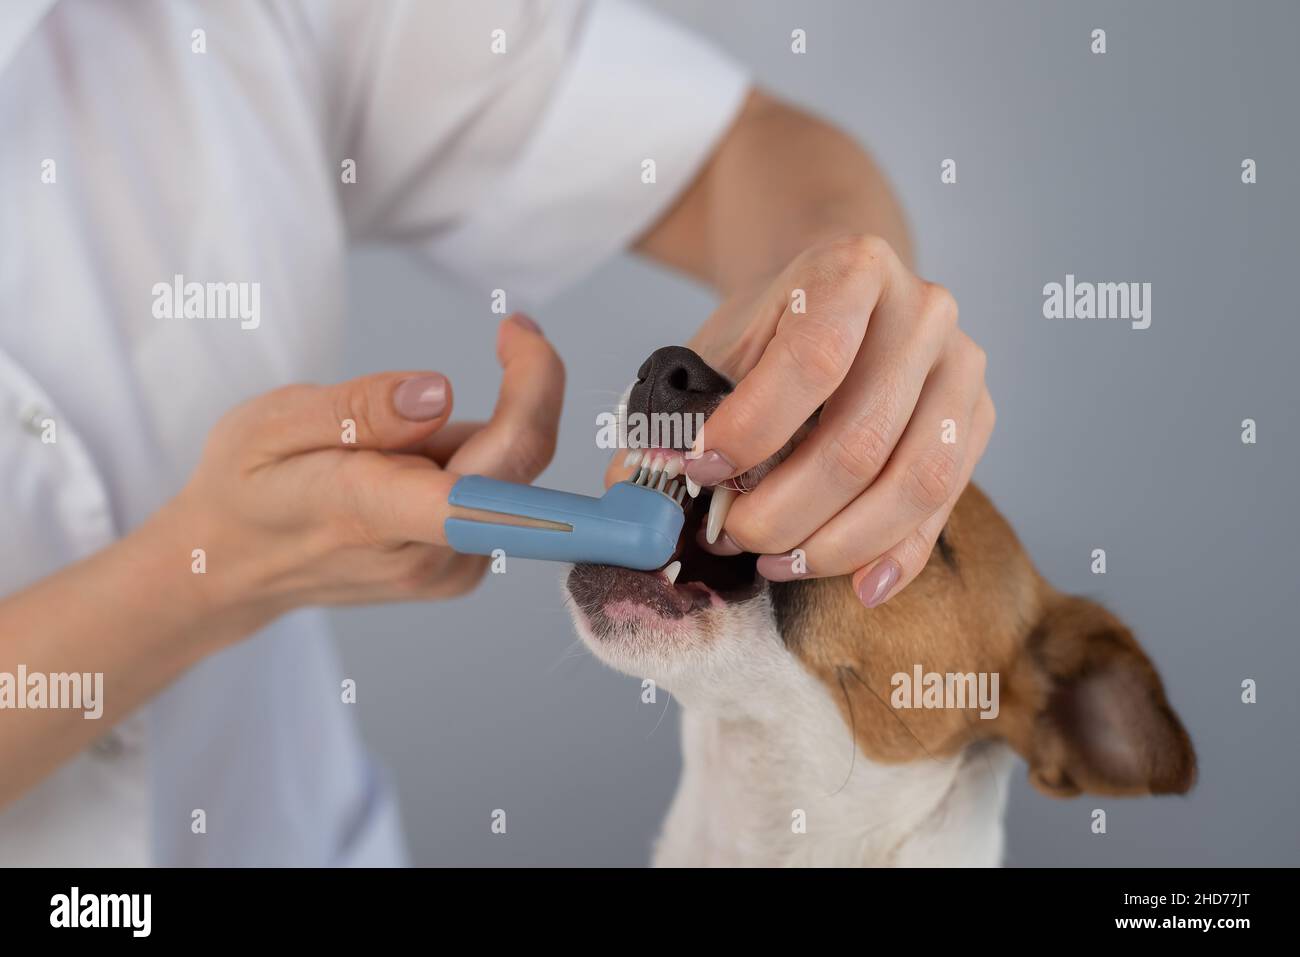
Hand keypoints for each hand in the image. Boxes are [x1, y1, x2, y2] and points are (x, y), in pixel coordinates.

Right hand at [166, 313, 563, 627]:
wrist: (232, 568)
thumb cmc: (245, 486)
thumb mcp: (270, 425)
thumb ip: (357, 410)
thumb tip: (441, 393)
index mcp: (372, 515)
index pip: (481, 486)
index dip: (530, 402)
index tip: (518, 333)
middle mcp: (425, 557)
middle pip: (518, 467)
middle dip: (529, 388)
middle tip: (511, 331)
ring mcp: (448, 572)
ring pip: (510, 478)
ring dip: (479, 433)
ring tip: (393, 440)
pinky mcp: (461, 569)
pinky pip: (496, 497)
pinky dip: (471, 462)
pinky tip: (408, 468)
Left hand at [684, 235, 993, 606]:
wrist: (845, 298)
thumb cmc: (775, 328)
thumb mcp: (719, 348)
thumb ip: (678, 415)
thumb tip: (632, 494)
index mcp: (854, 269)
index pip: (814, 361)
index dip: (755, 431)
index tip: (703, 472)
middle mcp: (924, 310)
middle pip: (863, 438)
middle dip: (788, 509)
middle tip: (736, 536)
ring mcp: (961, 367)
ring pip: (916, 481)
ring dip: (839, 542)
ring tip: (779, 563)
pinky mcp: (978, 419)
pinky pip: (944, 507)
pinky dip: (897, 556)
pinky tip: (857, 587)